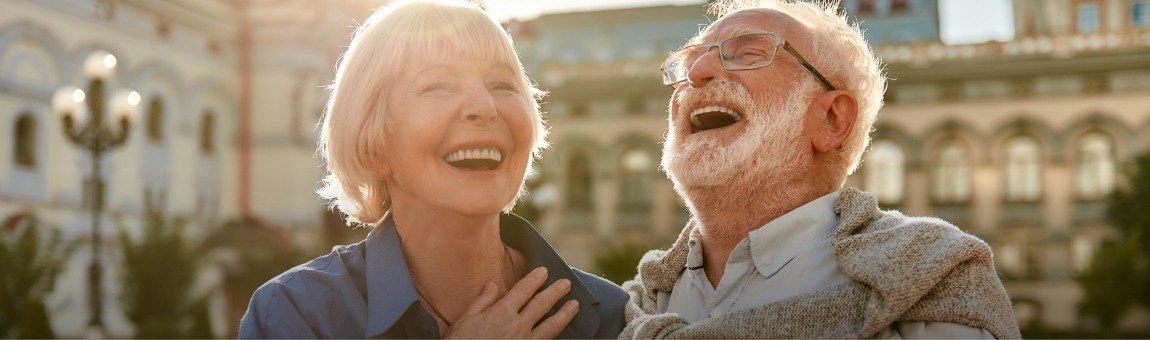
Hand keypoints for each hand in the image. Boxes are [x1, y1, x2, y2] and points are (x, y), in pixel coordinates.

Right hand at [445, 267, 579, 338]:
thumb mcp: (464, 319)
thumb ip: (482, 301)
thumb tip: (494, 285)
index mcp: (501, 313)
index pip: (524, 290)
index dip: (535, 279)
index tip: (544, 271)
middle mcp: (517, 326)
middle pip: (542, 304)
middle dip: (556, 292)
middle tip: (566, 283)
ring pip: (551, 326)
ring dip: (565, 314)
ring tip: (575, 305)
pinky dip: (556, 336)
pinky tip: (563, 332)